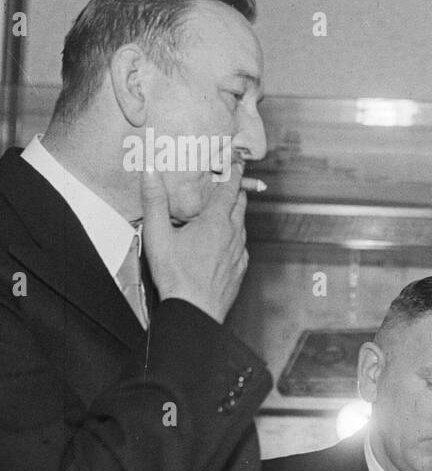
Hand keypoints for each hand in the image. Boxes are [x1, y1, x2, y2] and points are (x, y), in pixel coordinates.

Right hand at [139, 166, 248, 322]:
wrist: (195, 311)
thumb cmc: (175, 275)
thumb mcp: (158, 235)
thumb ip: (154, 201)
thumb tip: (150, 170)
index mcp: (216, 222)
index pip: (230, 188)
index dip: (234, 172)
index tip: (236, 159)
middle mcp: (234, 234)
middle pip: (240, 204)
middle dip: (235, 190)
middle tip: (228, 180)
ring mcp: (239, 252)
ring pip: (242, 224)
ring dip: (235, 213)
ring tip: (224, 208)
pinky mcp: (240, 268)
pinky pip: (240, 245)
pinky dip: (234, 236)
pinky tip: (224, 240)